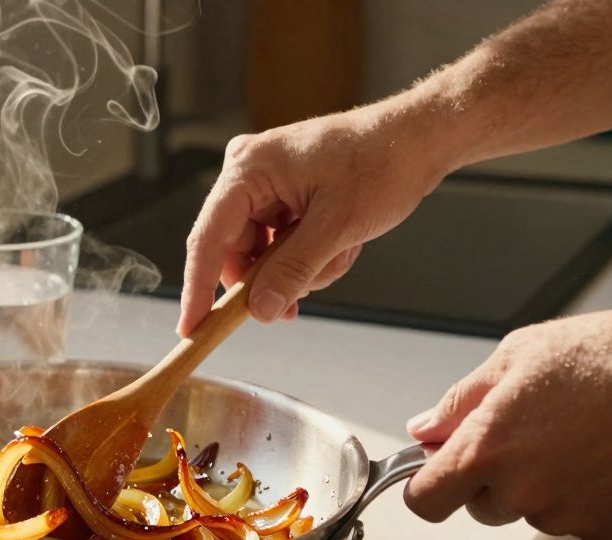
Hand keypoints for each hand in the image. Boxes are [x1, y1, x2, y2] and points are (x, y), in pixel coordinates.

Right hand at [178, 108, 447, 335]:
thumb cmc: (383, 164)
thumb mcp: (338, 227)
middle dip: (270, 279)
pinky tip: (340, 246)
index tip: (192, 329)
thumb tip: (258, 311)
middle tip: (295, 306)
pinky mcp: (282, 193)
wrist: (420, 138)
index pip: (208, 239)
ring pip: (260, 253)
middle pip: (234, 250)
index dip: (198, 289)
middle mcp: (248, 172)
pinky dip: (308, 255)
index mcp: (249, 169)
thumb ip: (292, 271)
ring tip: (341, 253)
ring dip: (299, 268)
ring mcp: (265, 183)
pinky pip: (279, 242)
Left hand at [404, 311, 611, 539]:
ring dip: (543, 486)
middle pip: (480, 506)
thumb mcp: (521, 355)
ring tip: (582, 437)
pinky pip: (579, 522)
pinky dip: (588, 498)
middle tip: (533, 433)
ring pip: (532, 513)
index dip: (427, 485)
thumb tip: (426, 428)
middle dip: (493, 477)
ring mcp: (567, 517)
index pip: (425, 499)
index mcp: (488, 448)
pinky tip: (610, 459)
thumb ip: (461, 400)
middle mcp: (522, 492)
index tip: (438, 472)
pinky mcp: (609, 532)